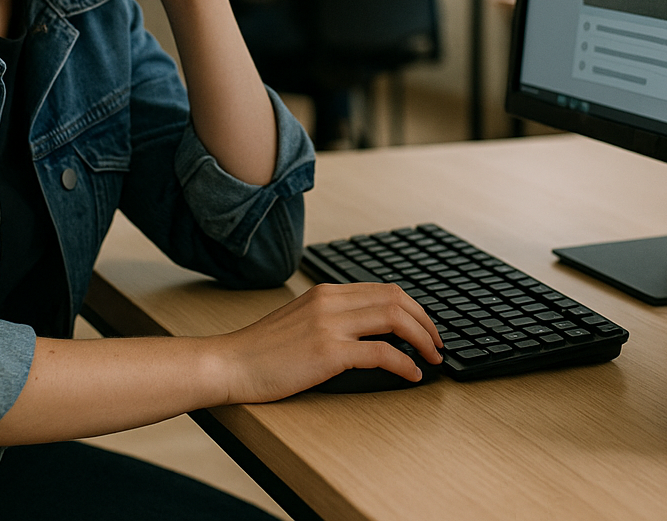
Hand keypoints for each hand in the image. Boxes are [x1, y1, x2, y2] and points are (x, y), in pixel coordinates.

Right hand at [213, 283, 444, 403]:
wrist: (229, 364)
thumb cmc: (260, 351)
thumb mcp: (298, 320)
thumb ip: (330, 317)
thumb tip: (367, 330)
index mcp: (325, 292)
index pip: (383, 290)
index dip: (413, 308)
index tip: (424, 327)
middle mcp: (330, 302)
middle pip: (396, 299)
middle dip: (425, 322)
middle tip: (437, 343)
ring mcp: (329, 325)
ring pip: (394, 319)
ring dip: (422, 340)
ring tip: (432, 358)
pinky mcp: (328, 352)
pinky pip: (381, 353)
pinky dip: (404, 364)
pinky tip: (411, 375)